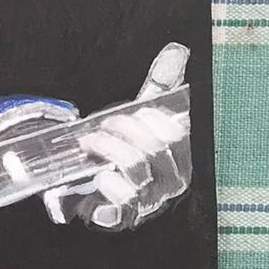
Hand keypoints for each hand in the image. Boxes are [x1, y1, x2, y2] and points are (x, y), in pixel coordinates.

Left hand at [45, 43, 191, 231]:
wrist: (93, 186)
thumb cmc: (125, 150)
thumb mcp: (140, 117)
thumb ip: (159, 87)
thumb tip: (177, 50)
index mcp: (179, 158)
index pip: (176, 136)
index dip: (152, 120)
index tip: (132, 112)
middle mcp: (168, 184)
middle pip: (155, 152)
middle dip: (126, 131)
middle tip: (103, 124)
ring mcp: (147, 203)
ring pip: (137, 174)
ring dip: (110, 151)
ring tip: (90, 141)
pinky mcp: (121, 217)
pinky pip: (122, 207)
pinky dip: (109, 189)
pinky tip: (99, 177)